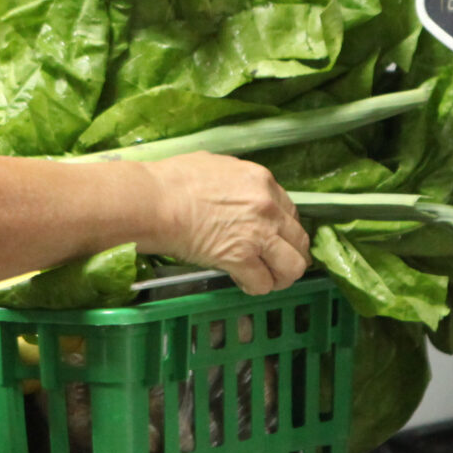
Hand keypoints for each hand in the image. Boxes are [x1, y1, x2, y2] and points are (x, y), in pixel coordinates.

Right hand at [144, 154, 309, 295]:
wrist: (153, 200)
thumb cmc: (172, 180)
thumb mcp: (215, 165)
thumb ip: (236, 181)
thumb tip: (234, 192)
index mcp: (262, 181)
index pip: (290, 212)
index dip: (283, 230)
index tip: (274, 239)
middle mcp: (268, 207)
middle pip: (299, 240)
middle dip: (289, 255)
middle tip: (275, 264)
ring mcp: (258, 234)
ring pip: (293, 266)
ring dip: (281, 276)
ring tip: (266, 279)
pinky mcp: (241, 258)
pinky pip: (263, 283)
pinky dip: (255, 287)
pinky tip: (242, 282)